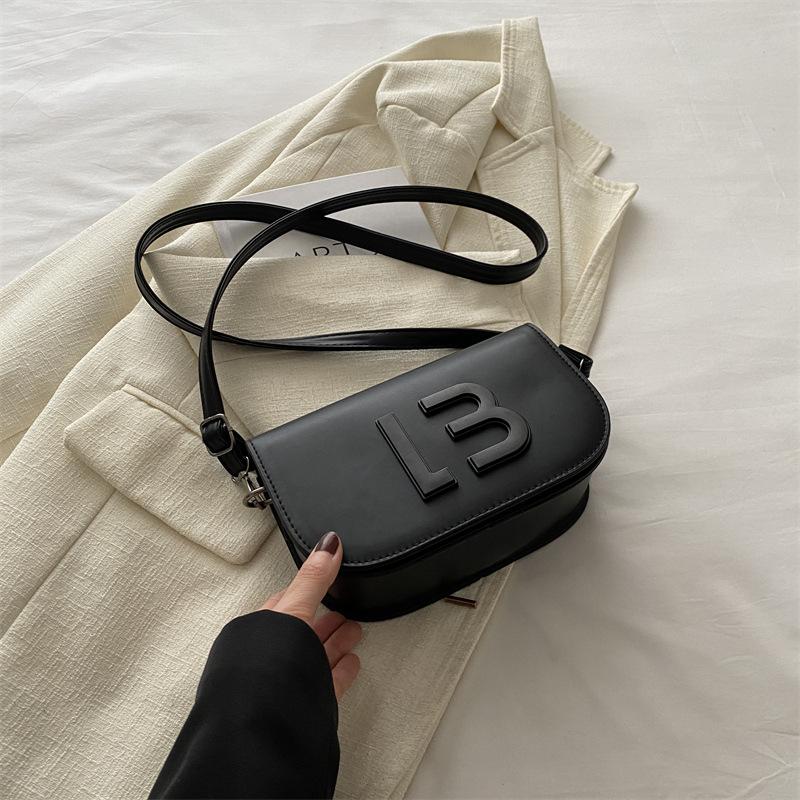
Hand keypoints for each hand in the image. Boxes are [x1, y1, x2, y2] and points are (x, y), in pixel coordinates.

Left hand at [260, 532, 361, 699]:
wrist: (263, 723)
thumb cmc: (262, 668)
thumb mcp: (292, 610)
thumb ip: (312, 580)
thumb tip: (328, 545)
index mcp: (259, 630)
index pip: (286, 603)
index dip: (307, 590)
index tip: (326, 580)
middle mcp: (270, 656)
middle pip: (303, 631)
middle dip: (325, 618)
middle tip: (345, 609)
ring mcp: (287, 681)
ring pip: (315, 655)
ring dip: (336, 641)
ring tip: (354, 631)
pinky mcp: (304, 703)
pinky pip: (327, 681)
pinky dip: (341, 669)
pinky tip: (352, 663)